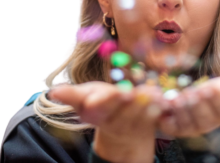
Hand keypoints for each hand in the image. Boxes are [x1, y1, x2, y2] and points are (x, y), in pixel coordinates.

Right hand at [49, 81, 164, 145]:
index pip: (101, 106)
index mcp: (96, 114)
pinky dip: (161, 111)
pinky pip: (154, 120)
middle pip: (122, 112)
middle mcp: (113, 123)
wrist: (119, 128)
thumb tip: (53, 91)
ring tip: (155, 94)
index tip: (118, 92)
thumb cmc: (101, 105)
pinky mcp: (146, 128)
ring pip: (140, 117)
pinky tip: (166, 101)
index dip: (109, 100)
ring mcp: (131, 127)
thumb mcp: (85, 98)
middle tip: (140, 91)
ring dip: (149, 106)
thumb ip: (72, 95)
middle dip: (131, 102)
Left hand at [156, 74, 219, 137]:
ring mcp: (195, 126)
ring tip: (177, 100)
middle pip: (205, 116)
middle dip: (198, 104)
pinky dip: (165, 119)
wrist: (205, 101)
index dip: (217, 98)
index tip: (211, 88)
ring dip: (182, 111)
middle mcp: (211, 122)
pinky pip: (172, 126)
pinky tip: (163, 107)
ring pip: (188, 122)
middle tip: (192, 93)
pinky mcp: (179, 127)